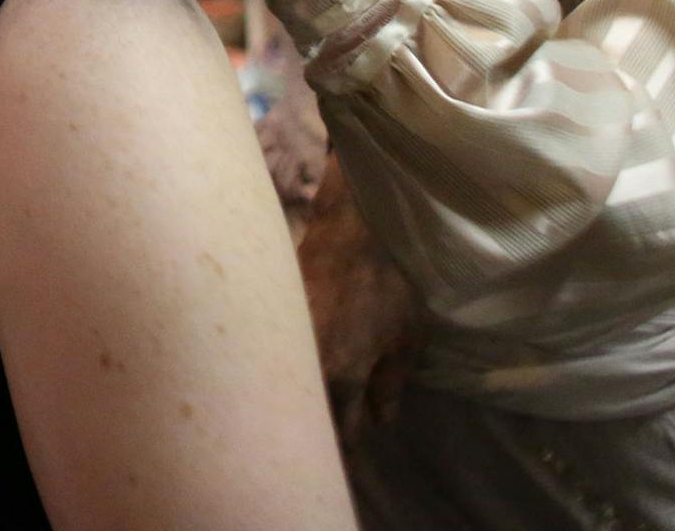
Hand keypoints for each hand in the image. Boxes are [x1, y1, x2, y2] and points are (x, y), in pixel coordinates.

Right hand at [297, 157, 421, 444]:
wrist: (343, 231)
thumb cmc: (383, 281)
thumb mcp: (406, 334)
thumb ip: (392, 381)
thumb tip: (381, 417)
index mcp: (342, 377)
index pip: (343, 435)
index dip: (354, 442)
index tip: (359, 437)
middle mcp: (305, 368)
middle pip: (307, 420)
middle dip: (320, 430)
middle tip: (333, 422)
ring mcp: (282, 347)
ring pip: (287, 392)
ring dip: (300, 401)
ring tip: (314, 396)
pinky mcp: (268, 326)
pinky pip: (274, 363)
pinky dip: (284, 372)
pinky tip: (295, 366)